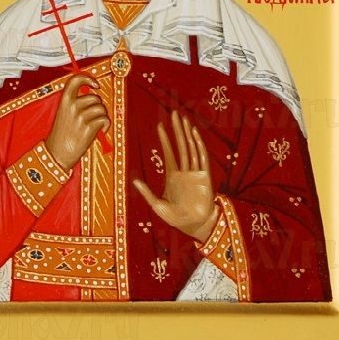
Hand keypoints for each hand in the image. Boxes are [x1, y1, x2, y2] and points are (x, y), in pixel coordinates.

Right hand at [46, 73, 109, 170]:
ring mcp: (81, 117)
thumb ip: (75, 103)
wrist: (57, 155)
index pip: (76, 80)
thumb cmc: (62, 135)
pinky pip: (105, 119)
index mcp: (64, 101)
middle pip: (95, 98)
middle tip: (93, 117)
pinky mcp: (89, 128)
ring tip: (95, 125)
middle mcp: (73, 106)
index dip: (88, 79)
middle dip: (98, 106)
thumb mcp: (63, 114)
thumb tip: (94, 96)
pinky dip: (106, 126)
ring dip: (102, 116)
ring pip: (101, 108)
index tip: (95, 85)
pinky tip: (100, 132)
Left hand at [132, 111, 218, 241]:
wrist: (194, 226)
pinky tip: (194, 134)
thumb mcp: (157, 205)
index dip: (165, 139)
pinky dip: (198, 145)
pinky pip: (201, 158)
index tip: (160, 125)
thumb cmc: (175, 218)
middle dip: (177, 129)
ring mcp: (195, 173)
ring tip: (184, 120)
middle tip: (174, 113)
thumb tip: (133, 181)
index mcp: (173, 176)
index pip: (169, 152)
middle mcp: (184, 171)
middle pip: (181, 145)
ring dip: (187, 134)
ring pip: (191, 148)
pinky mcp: (204, 177)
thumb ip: (147, 193)